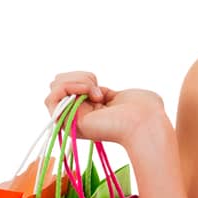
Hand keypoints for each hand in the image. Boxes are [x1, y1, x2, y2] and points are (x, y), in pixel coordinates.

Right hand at [44, 72, 169, 150]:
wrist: (145, 121)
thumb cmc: (144, 110)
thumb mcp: (121, 95)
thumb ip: (104, 92)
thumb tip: (98, 93)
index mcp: (89, 110)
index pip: (69, 84)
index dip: (83, 78)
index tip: (103, 90)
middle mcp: (77, 116)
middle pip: (58, 82)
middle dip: (79, 76)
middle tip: (99, 92)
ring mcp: (71, 119)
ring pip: (54, 86)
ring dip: (77, 81)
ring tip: (97, 93)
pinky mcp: (66, 121)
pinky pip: (52, 96)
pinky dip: (69, 87)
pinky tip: (90, 94)